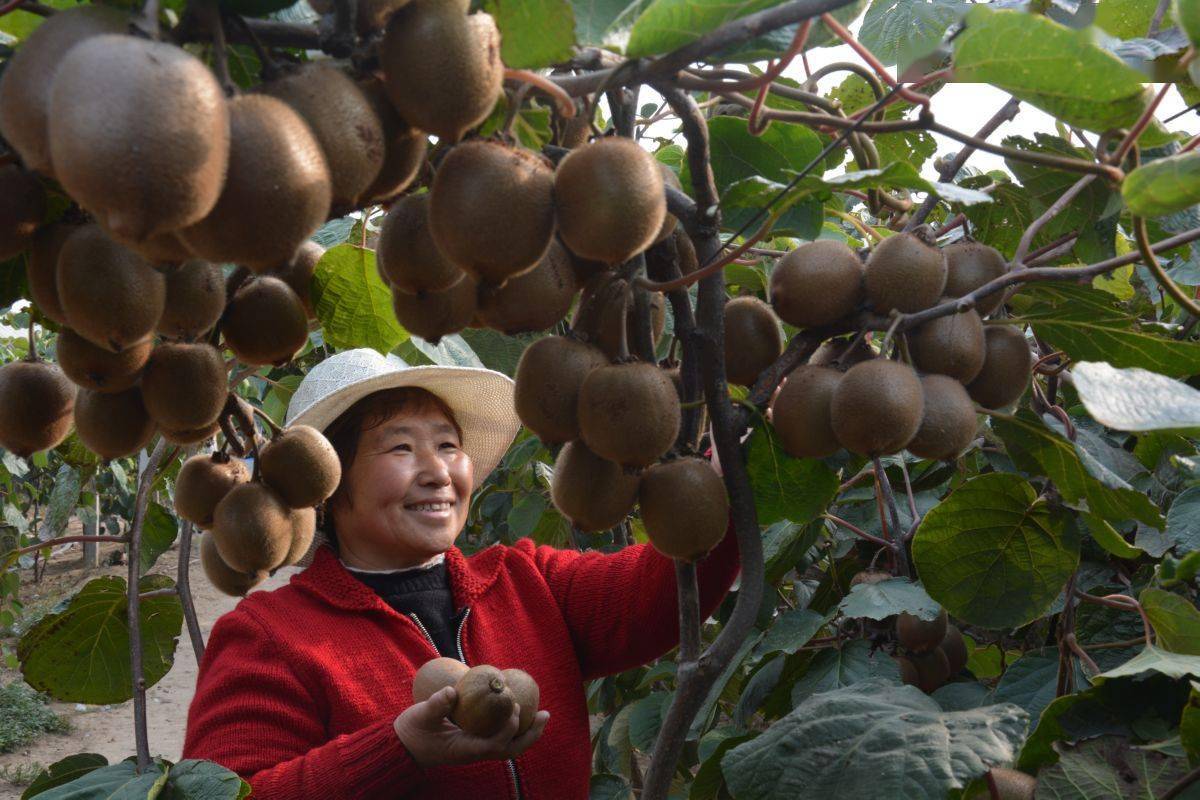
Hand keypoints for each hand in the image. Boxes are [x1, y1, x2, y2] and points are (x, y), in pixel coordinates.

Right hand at [393, 686, 549, 767]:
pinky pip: (501, 737)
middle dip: (530, 735)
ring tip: (542, 714)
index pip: (495, 745)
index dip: (508, 729)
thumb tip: (450, 691)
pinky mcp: (475, 743)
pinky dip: (513, 726)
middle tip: (545, 714)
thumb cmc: (413, 731)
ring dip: (527, 732)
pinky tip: (519, 710)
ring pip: (509, 746)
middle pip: (510, 750)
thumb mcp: (420, 716)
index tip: (513, 706)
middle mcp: (475, 752)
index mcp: (465, 750)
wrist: (404, 746)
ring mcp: (477, 749)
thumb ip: (435, 705)